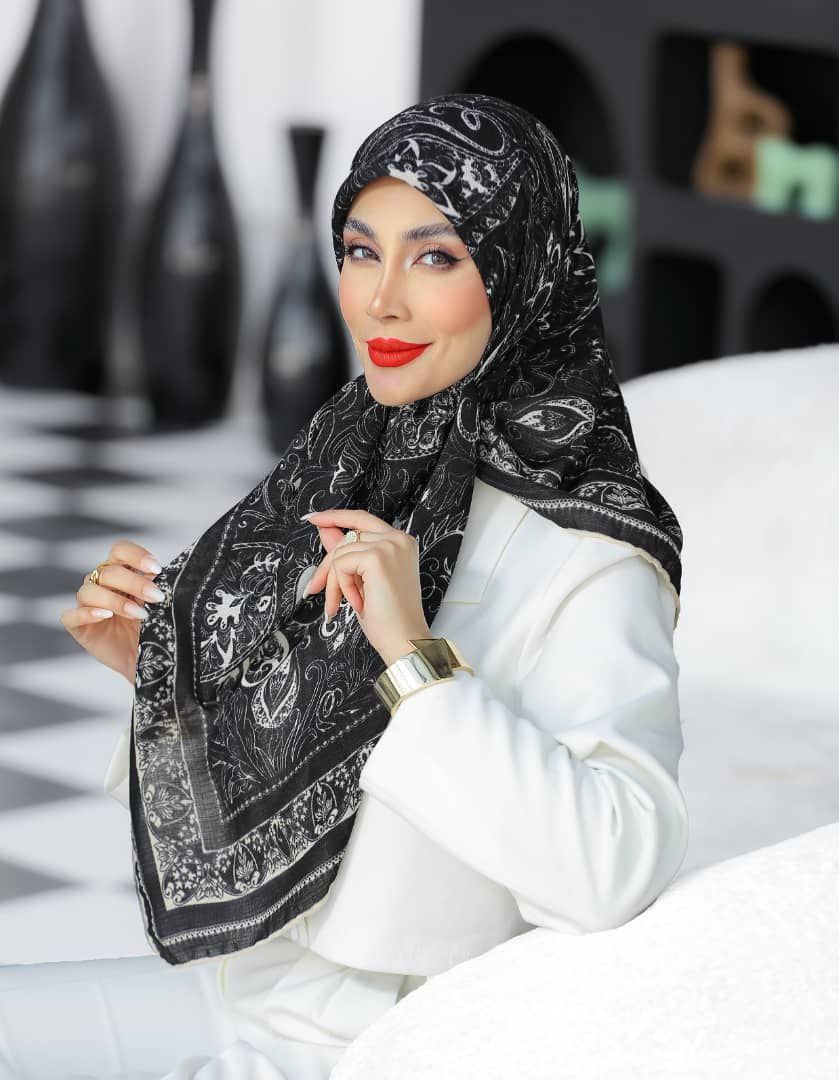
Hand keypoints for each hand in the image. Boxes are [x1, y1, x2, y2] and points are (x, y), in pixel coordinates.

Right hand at [59, 540, 165, 684]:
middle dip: (134, 582)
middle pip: (108, 571)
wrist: (150, 662)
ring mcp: (87, 604)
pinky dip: (86, 613)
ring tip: (139, 614)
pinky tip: (105, 616)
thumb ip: (158, 587)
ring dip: (115, 600)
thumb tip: (163, 575)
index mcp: (122, 571)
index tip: (157, 569)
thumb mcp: (161, 605)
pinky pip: (70, 616)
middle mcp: (101, 584)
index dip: (136, 555)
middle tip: (156, 597)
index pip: (120, 550)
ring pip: (88, 590)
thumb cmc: (156, 629)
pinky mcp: (78, 627)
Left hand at [301, 508, 431, 666]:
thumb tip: (325, 529)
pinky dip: (341, 586)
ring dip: (334, 582)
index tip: (314, 519)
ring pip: (340, 552)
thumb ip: (345, 552)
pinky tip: (356, 603)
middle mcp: (398, 539)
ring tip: (340, 605)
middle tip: (314, 587)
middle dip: (327, 565)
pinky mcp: (377, 557)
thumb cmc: (388, 618)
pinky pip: (341, 564)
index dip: (336, 517)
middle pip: (347, 537)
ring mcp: (389, 545)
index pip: (362, 520)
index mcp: (400, 543)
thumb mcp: (361, 580)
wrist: (403, 640)